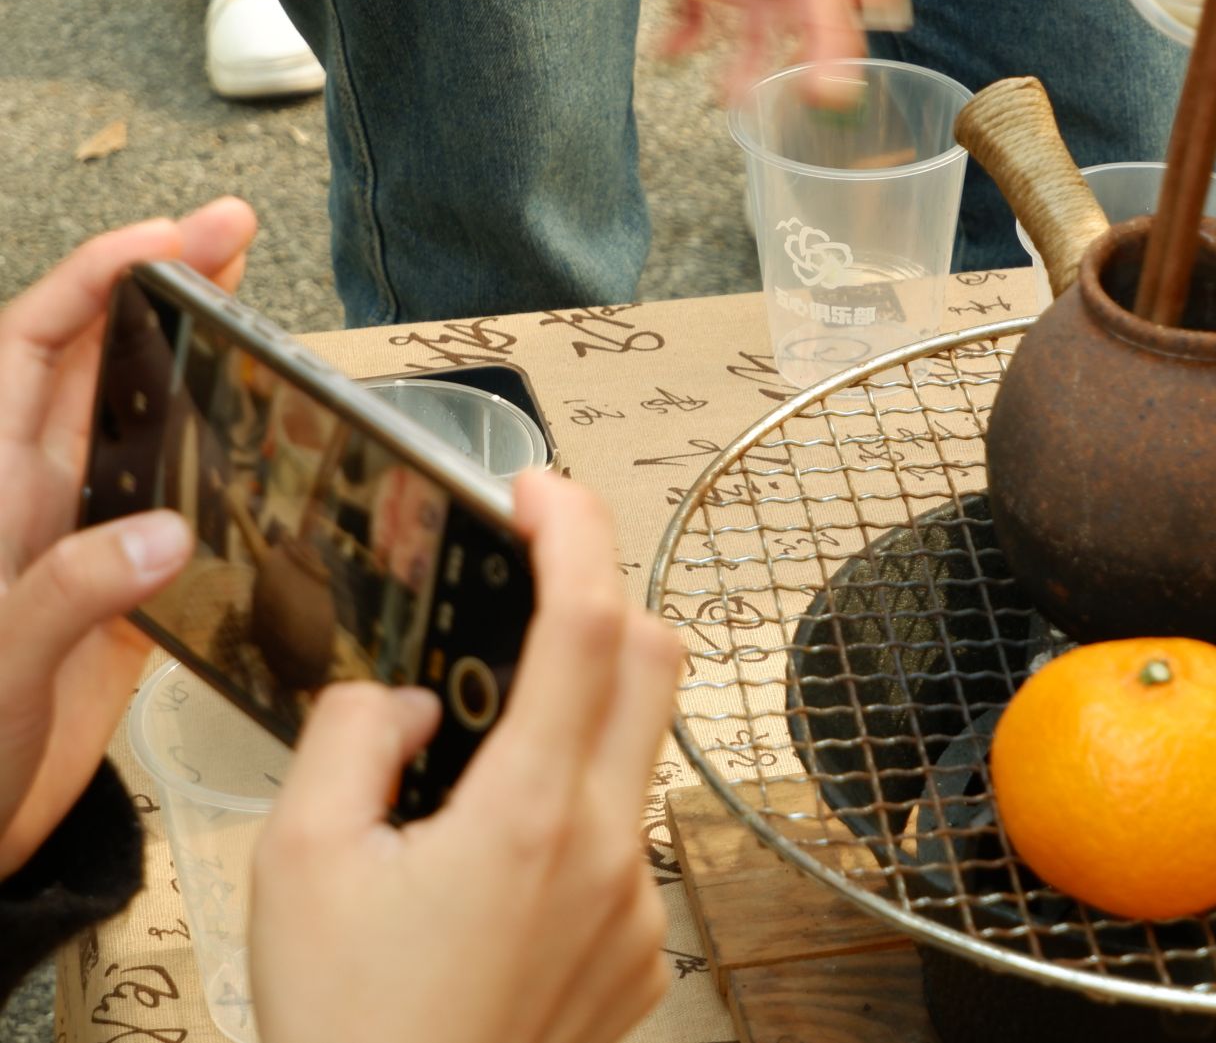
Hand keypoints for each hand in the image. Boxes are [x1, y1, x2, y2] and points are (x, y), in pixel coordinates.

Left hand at [0, 199, 258, 877]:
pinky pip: (179, 521)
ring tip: (259, 319)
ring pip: (145, 431)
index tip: (173, 236)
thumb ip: (71, 590)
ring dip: (199, 373)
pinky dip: (222, 484)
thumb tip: (167, 533)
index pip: (33, 344)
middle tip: (234, 237)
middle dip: (163, 290)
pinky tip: (266, 465)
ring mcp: (82, 550)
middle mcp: (35, 505)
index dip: (98, 276)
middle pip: (98, 364)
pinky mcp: (123, 607)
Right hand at [251, 471, 681, 1042]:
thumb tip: (406, 698)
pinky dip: (575, 810)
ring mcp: (638, 901)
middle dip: (603, 594)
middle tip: (532, 581)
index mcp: (529, 814)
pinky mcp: (645, 947)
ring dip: (579, 715)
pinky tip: (499, 868)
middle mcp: (609, 850)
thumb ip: (351, 741)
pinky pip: (627, 837)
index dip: (573, 531)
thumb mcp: (298, 866)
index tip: (539, 489)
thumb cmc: (351, 1026)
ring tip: (476, 769)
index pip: (588, 624)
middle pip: (655, 661)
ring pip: (638, 750)